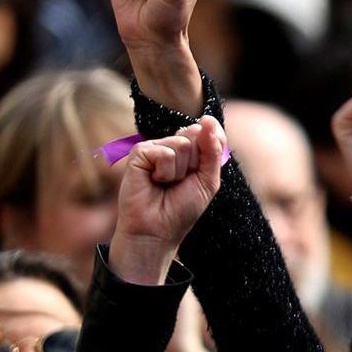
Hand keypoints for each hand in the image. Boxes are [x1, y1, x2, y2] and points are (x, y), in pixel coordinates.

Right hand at [109, 116, 225, 283]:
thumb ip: (212, 150)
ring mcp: (155, 148)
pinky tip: (153, 181)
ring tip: (166, 184)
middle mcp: (172, 146)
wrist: (157, 231)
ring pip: (181, 144)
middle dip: (195, 164)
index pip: (209, 131)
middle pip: (196, 135)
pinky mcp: (139, 153)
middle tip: (181, 183)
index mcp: (190, 151)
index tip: (202, 170)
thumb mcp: (208, 181)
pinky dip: (164, 171)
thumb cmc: (181, 209)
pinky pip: (164, 152)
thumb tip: (207, 120)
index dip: (212, 146)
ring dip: (179, 172)